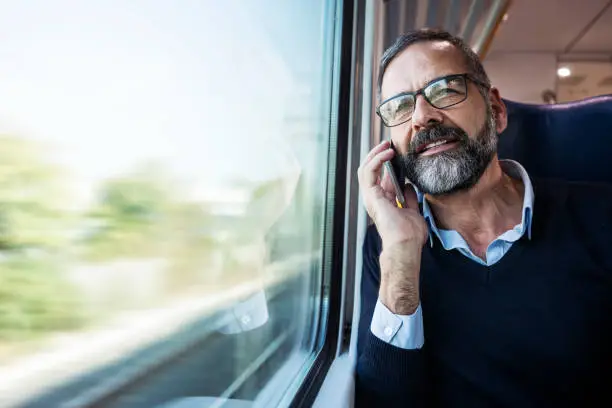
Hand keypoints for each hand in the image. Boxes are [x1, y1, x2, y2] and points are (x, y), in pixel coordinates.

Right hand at [357, 140, 428, 313]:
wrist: (405, 243)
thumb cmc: (410, 234)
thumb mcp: (413, 210)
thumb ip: (408, 198)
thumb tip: (408, 186)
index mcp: (383, 201)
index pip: (380, 177)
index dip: (387, 162)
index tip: (396, 152)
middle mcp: (374, 198)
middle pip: (370, 170)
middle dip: (378, 155)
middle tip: (388, 144)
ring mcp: (370, 196)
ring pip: (365, 168)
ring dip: (375, 154)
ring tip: (386, 144)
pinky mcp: (370, 194)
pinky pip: (368, 172)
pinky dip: (377, 160)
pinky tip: (388, 153)